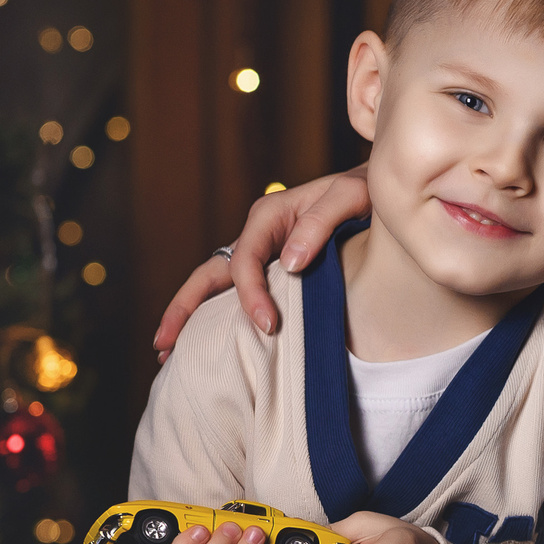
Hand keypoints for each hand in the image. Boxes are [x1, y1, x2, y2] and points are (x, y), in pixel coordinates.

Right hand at [152, 166, 372, 358]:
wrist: (380, 191)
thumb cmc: (365, 192)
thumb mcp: (349, 196)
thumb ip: (319, 224)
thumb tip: (290, 264)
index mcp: (269, 214)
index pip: (245, 262)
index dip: (250, 295)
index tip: (269, 326)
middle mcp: (258, 233)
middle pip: (210, 273)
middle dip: (184, 308)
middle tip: (163, 345)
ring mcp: (262, 251)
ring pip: (216, 284)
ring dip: (190, 316)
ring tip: (166, 352)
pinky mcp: (273, 267)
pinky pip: (238, 291)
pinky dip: (217, 313)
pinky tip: (206, 340)